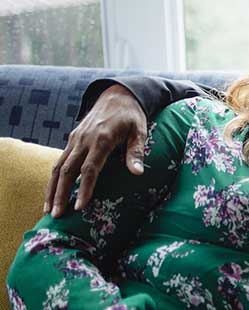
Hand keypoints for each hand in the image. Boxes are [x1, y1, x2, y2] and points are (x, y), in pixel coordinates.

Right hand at [45, 84, 147, 217]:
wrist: (117, 95)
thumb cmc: (131, 116)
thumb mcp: (140, 131)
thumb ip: (136, 152)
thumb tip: (137, 173)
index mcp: (101, 139)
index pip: (89, 169)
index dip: (84, 189)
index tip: (80, 207)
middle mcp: (83, 140)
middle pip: (67, 171)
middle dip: (60, 194)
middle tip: (55, 215)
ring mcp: (75, 139)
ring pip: (58, 166)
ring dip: (52, 188)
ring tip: (48, 209)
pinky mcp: (72, 139)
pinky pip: (59, 160)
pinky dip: (54, 177)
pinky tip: (53, 192)